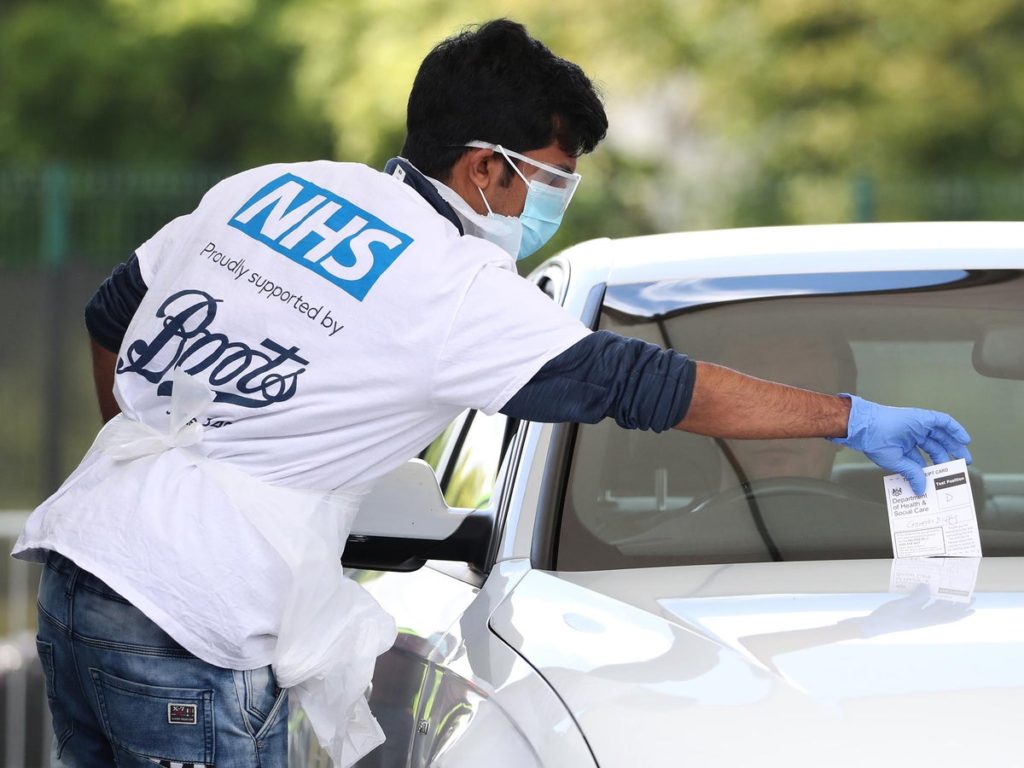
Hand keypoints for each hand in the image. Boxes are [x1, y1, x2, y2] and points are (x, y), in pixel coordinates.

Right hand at [829, 394, 971, 494]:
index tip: (941, 478)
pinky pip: (943, 421)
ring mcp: (918, 426)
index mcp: (904, 446)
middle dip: (948, 457)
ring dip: (954, 445)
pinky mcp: (923, 418)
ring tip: (964, 458)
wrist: (866, 428)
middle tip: (958, 467)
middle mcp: (912, 435)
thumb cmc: (874, 442)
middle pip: (935, 446)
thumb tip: (921, 489)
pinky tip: (964, 440)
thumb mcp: (896, 463)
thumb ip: (912, 474)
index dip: (933, 468)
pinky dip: (955, 429)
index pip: (922, 458)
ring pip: (941, 435)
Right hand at [846, 584, 974, 637]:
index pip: (949, 616)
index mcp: (926, 620)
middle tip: (968, 595)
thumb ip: (918, 596)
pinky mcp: (910, 614)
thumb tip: (928, 586)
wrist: (874, 625)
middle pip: (946, 612)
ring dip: (946, 602)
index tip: (973, 607)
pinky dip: (930, 599)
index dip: (962, 613)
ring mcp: (917, 617)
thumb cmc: (889, 616)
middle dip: (958, 605)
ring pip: (936, 609)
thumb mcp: (904, 604)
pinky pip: (925, 606)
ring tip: (952, 592)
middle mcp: (924, 619)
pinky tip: (929, 592)